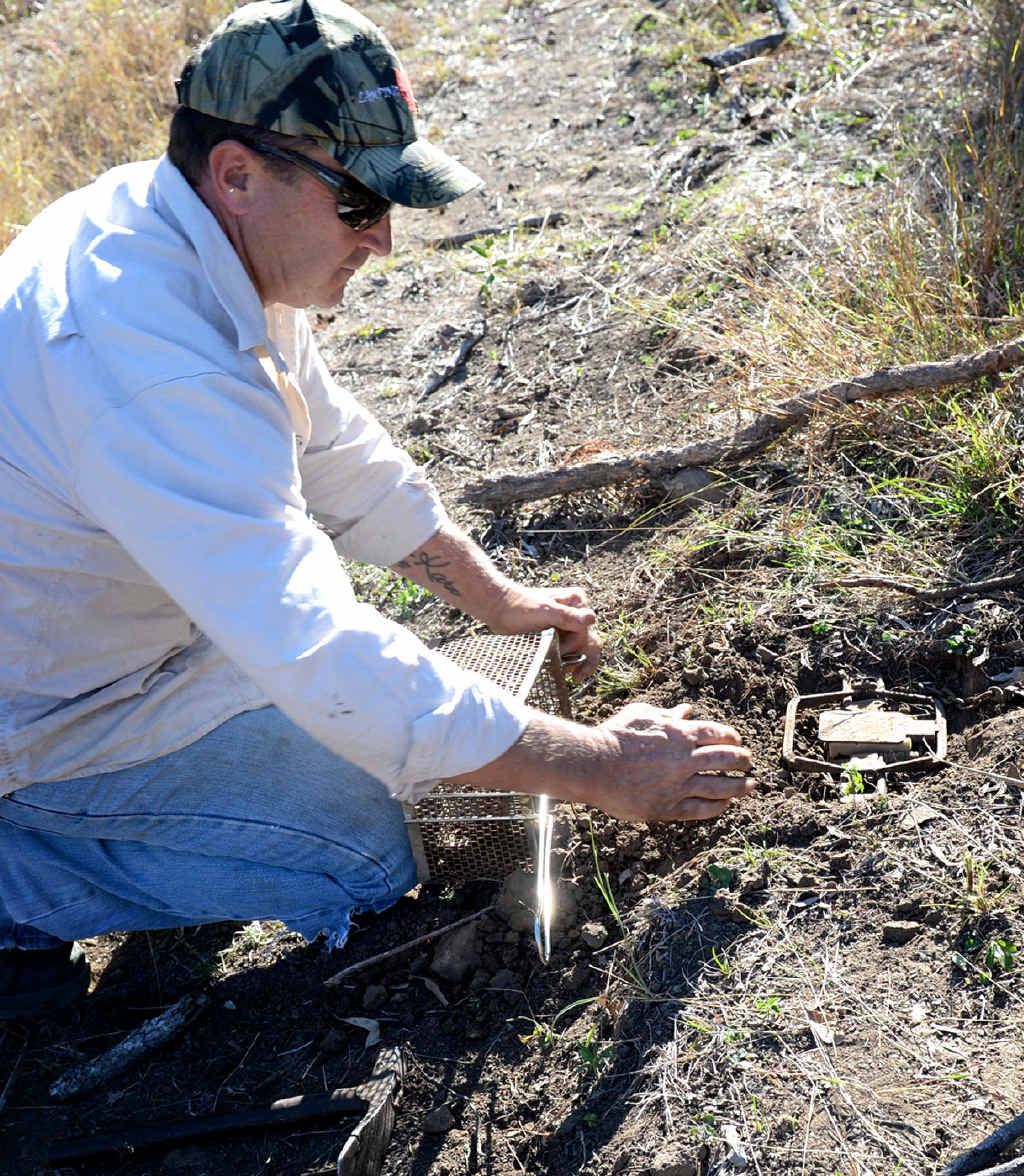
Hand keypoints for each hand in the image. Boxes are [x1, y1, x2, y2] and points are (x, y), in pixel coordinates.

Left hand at [486, 583, 601, 679]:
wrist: (499, 609)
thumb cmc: (519, 606)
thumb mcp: (544, 612)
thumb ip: (568, 617)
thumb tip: (592, 619)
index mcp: (577, 602)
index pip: (586, 631)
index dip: (574, 645)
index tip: (557, 650)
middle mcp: (577, 613)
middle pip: (589, 642)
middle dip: (581, 660)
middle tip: (575, 677)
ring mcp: (568, 625)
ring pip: (582, 650)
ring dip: (574, 663)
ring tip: (563, 672)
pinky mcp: (560, 635)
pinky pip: (571, 653)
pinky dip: (568, 663)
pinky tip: (562, 671)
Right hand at [592, 702, 754, 821]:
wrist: (593, 766)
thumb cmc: (614, 736)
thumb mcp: (641, 714)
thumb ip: (667, 714)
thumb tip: (686, 711)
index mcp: (680, 734)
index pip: (718, 734)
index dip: (732, 737)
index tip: (738, 740)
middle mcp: (684, 760)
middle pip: (726, 759)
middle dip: (742, 760)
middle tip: (749, 761)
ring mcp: (678, 785)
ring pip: (720, 787)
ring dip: (739, 786)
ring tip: (751, 785)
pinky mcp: (668, 807)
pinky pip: (701, 809)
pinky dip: (717, 807)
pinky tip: (725, 805)